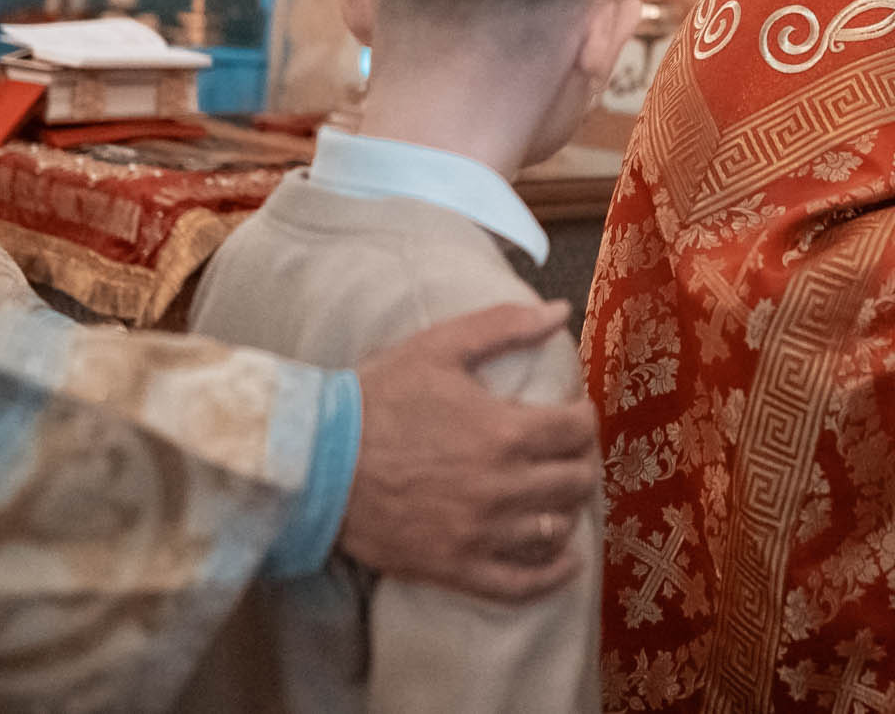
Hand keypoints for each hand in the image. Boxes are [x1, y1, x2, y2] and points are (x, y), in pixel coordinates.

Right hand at [341, 301, 599, 601]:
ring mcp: (479, 533)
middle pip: (576, 480)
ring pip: (556, 529)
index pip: (578, 429)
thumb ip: (504, 325)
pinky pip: (522, 584)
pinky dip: (553, 574)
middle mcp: (501, 486)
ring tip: (555, 493)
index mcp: (505, 430)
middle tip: (564, 452)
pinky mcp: (455, 568)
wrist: (313, 462)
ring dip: (565, 508)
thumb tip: (560, 310)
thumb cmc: (376, 398)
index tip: (571, 413)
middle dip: (579, 460)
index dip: (582, 417)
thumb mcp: (439, 346)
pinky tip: (565, 559)